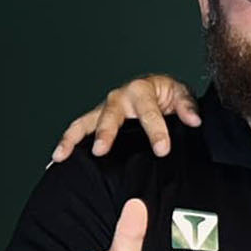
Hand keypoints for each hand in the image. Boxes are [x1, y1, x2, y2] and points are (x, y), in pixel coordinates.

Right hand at [51, 75, 198, 161]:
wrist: (158, 91)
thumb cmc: (167, 94)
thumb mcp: (182, 95)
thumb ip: (188, 107)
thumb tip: (194, 120)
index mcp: (142, 90)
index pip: (149, 113)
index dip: (156, 131)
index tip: (162, 149)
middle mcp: (119, 97)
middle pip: (110, 115)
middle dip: (106, 132)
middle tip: (101, 149)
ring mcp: (105, 109)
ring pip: (85, 122)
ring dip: (73, 138)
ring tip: (62, 155)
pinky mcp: (97, 120)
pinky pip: (78, 130)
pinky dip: (66, 143)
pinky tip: (56, 160)